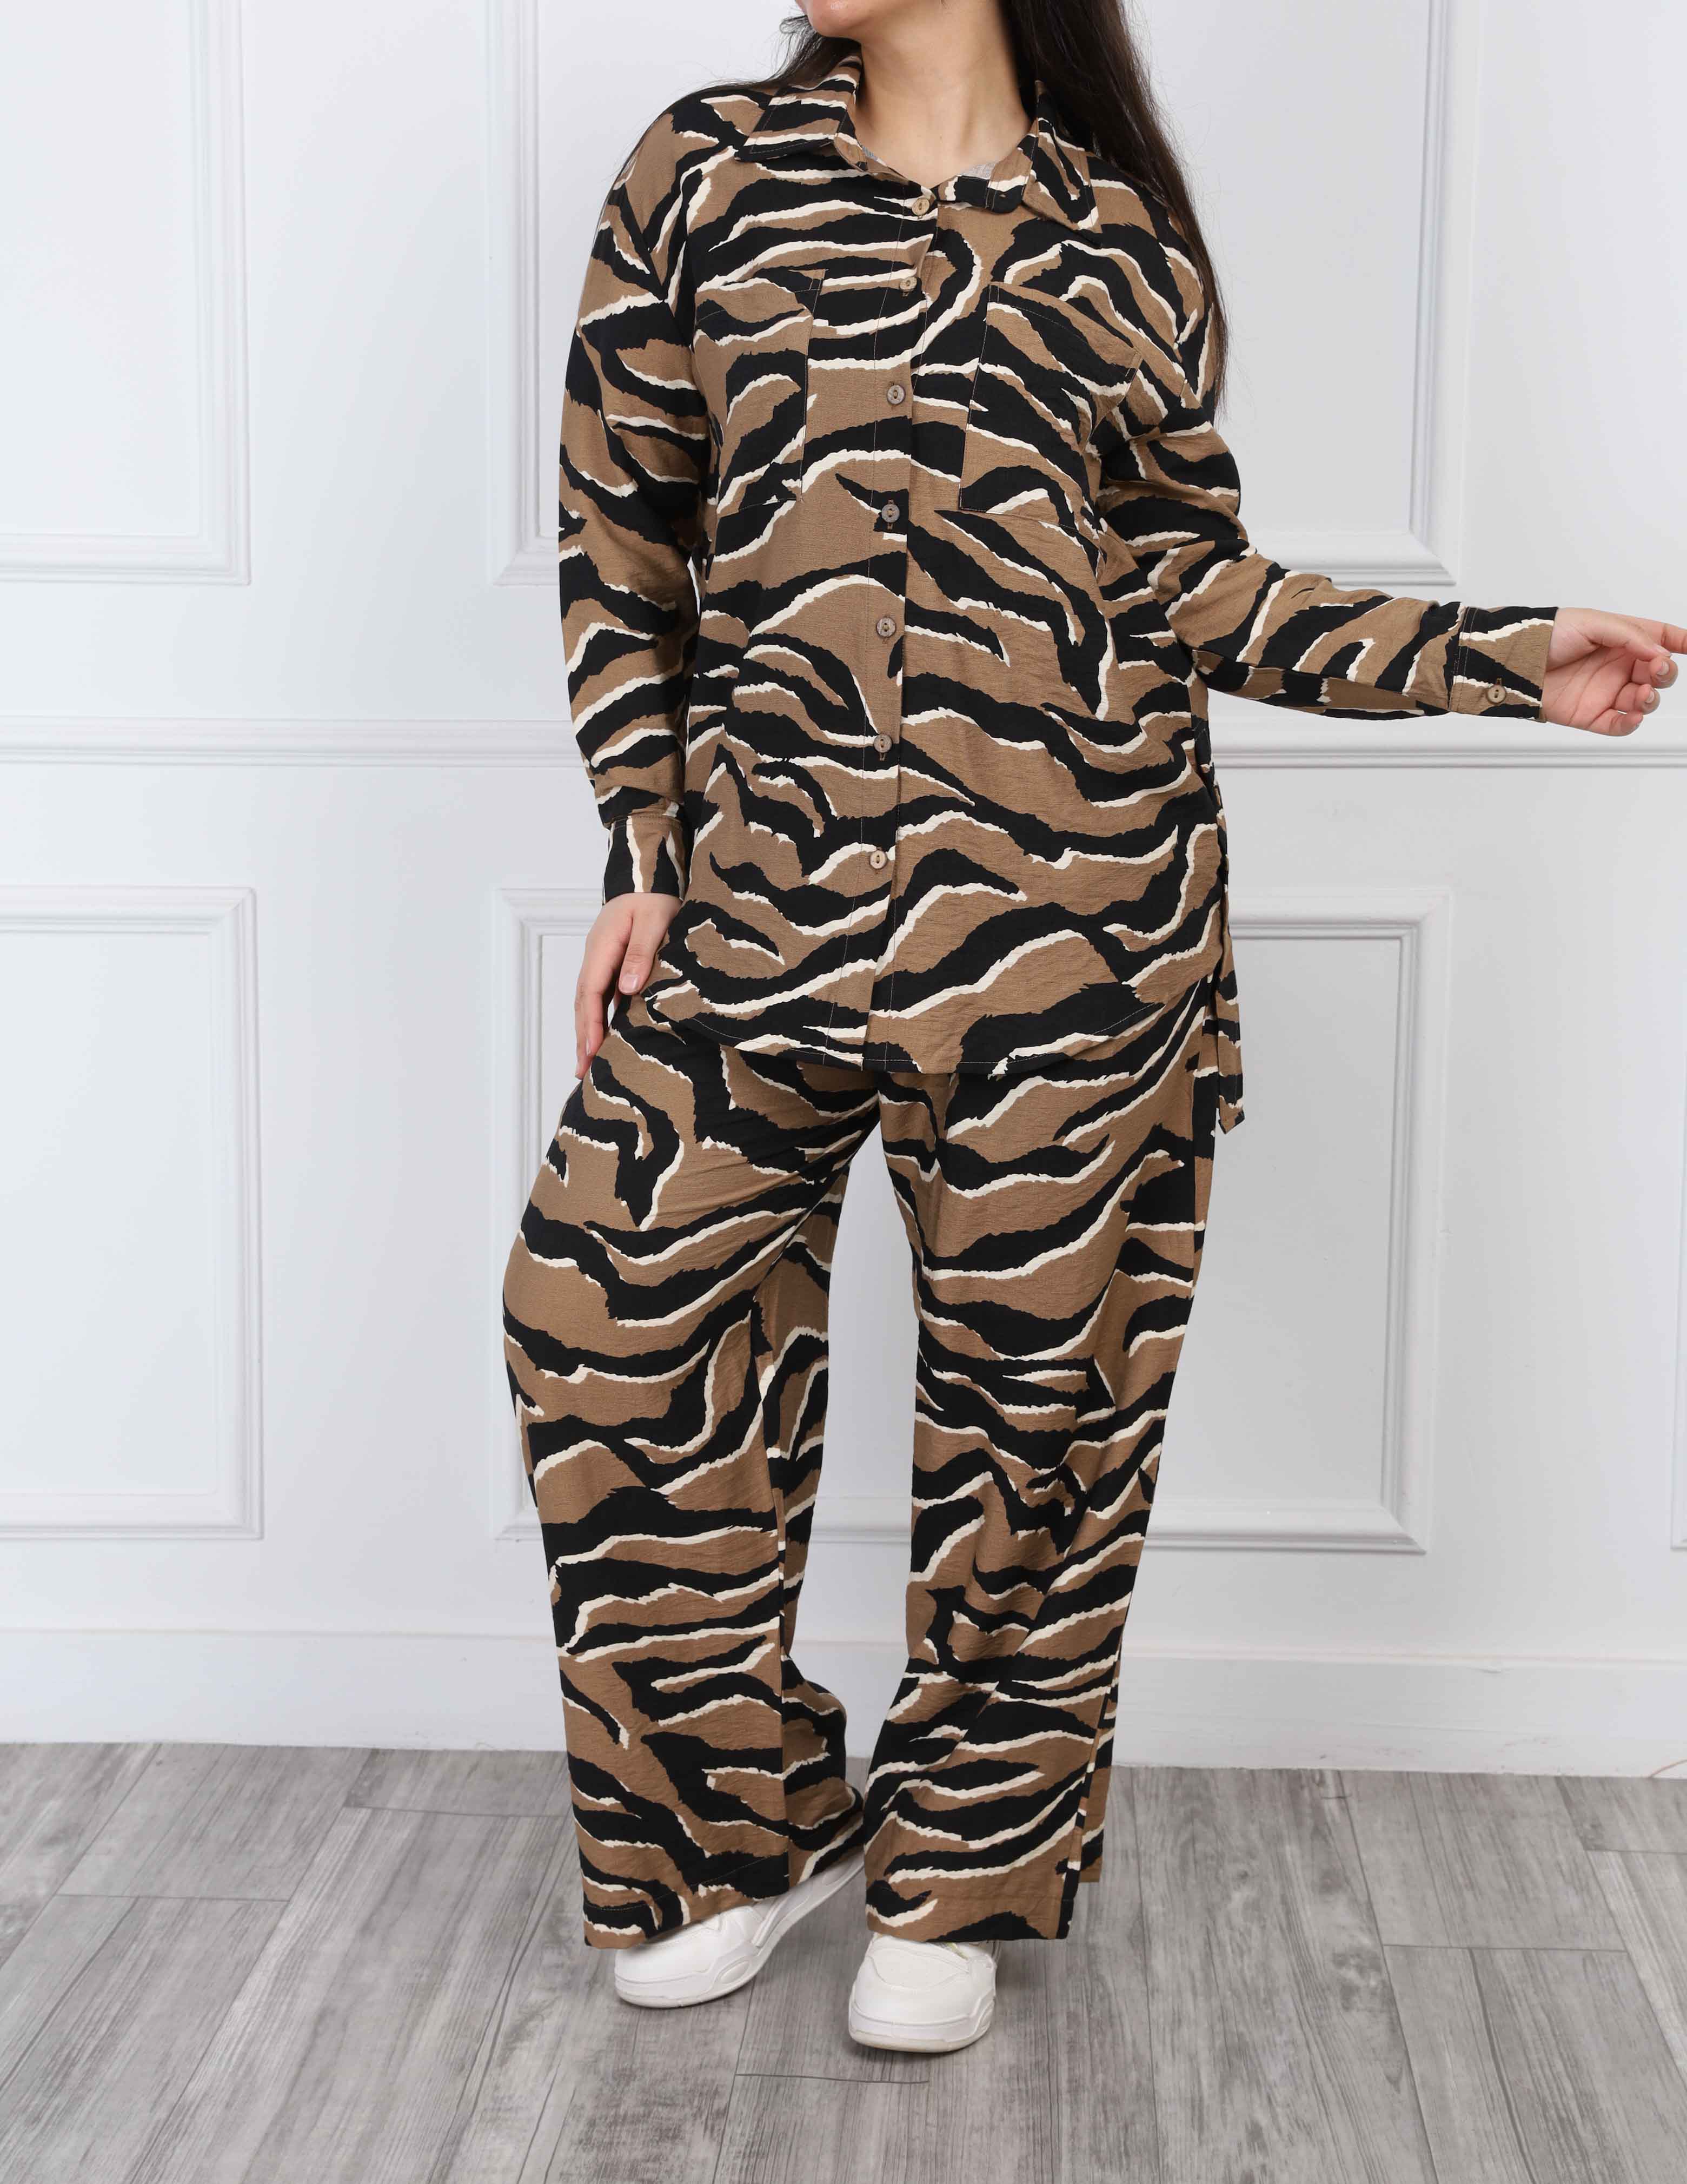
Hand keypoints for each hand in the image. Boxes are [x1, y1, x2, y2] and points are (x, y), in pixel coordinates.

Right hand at [575, 892, 680, 1076]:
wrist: (649, 881)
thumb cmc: (654, 899)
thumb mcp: (655, 920)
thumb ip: (642, 952)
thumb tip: (627, 988)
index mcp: (603, 945)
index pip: (592, 990)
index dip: (591, 1021)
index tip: (592, 1048)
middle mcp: (596, 956)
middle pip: (583, 1002)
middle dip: (581, 1037)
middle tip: (581, 1071)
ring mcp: (600, 962)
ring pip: (588, 1002)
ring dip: (586, 1032)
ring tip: (586, 1065)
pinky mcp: (610, 966)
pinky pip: (600, 998)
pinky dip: (598, 1020)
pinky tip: (602, 1040)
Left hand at [1543, 608, 1683, 734]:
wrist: (1516, 661)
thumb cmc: (1548, 635)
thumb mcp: (1593, 623)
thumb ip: (1630, 635)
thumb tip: (1660, 651)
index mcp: (1622, 639)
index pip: (1661, 639)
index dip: (1680, 642)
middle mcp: (1618, 666)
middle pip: (1658, 674)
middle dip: (1666, 673)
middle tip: (1658, 669)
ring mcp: (1606, 691)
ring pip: (1644, 701)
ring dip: (1651, 699)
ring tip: (1643, 694)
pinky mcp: (1591, 715)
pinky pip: (1619, 725)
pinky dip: (1630, 724)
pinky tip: (1632, 717)